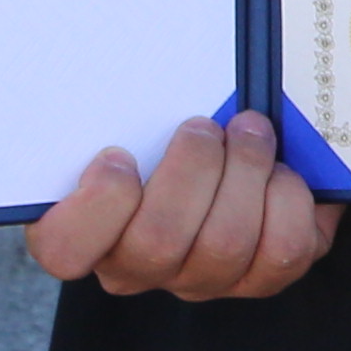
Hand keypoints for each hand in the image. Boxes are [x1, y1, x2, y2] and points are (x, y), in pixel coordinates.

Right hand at [29, 111, 335, 300]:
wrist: (245, 153)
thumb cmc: (178, 136)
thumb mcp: (138, 122)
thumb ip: (129, 118)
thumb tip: (135, 72)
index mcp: (91, 231)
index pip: (65, 251)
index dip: (95, 207)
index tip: (117, 156)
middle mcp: (142, 268)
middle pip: (157, 242)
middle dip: (192, 169)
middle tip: (203, 126)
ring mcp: (203, 278)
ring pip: (224, 244)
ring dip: (245, 172)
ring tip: (250, 131)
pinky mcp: (263, 277)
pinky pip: (281, 248)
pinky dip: (286, 198)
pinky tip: (280, 171)